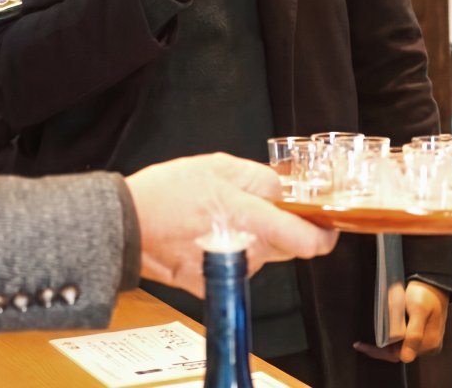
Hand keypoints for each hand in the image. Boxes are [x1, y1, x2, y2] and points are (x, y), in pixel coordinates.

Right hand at [124, 153, 337, 299]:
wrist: (124, 226)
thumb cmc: (165, 193)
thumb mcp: (217, 166)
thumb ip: (259, 178)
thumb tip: (284, 190)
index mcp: (250, 218)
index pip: (307, 241)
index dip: (325, 235)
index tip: (327, 225)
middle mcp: (245, 250)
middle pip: (286, 247)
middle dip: (282, 228)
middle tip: (259, 207)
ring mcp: (228, 272)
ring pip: (260, 256)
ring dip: (252, 238)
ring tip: (219, 217)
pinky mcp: (212, 285)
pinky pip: (235, 268)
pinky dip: (229, 253)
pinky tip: (206, 235)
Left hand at [354, 281, 449, 362]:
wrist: (434, 282)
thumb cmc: (425, 294)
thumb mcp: (418, 309)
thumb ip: (413, 334)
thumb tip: (406, 358)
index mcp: (429, 342)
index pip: (399, 355)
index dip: (379, 352)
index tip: (362, 346)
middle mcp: (429, 346)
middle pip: (399, 352)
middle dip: (381, 347)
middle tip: (363, 343)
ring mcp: (427, 340)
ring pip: (401, 347)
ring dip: (387, 342)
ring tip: (373, 336)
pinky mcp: (424, 334)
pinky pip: (405, 340)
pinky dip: (393, 337)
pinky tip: (385, 331)